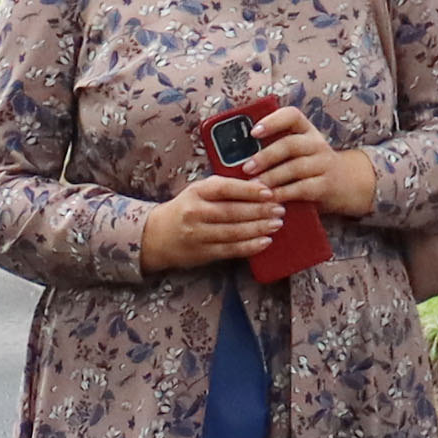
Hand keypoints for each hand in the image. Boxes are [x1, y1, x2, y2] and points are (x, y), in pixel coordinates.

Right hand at [143, 162, 289, 272]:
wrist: (157, 235)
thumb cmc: (186, 208)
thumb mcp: (199, 191)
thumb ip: (224, 188)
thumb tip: (259, 185)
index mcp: (196, 192)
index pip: (225, 188)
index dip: (249, 190)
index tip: (269, 192)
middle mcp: (196, 212)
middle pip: (233, 212)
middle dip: (260, 211)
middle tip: (280, 209)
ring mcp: (199, 234)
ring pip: (234, 232)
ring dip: (259, 228)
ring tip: (276, 224)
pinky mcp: (203, 253)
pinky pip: (231, 250)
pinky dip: (250, 246)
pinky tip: (265, 242)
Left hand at [234, 105, 374, 216]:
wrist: (347, 184)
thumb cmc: (310, 167)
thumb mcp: (299, 151)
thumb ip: (276, 149)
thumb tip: (237, 156)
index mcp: (306, 130)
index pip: (292, 116)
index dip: (272, 122)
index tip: (254, 132)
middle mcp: (317, 143)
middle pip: (290, 145)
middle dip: (266, 156)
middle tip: (246, 168)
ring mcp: (324, 164)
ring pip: (295, 168)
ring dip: (272, 177)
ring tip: (254, 186)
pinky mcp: (326, 185)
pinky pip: (303, 188)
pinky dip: (284, 194)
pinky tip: (270, 199)